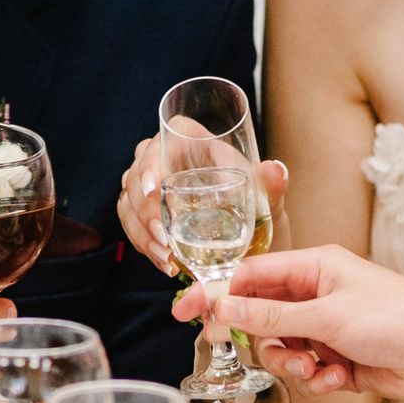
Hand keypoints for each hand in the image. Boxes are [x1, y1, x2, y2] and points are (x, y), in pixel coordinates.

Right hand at [117, 129, 288, 275]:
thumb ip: (272, 185)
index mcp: (194, 142)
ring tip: (166, 256)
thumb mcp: (267, 198)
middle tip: (163, 235)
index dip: (151, 161)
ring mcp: (151, 188)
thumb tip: (275, 169)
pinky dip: (145, 246)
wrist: (253, 239)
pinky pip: (132, 226)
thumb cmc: (257, 208)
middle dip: (144, 207)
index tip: (154, 189)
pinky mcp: (146, 215)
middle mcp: (166, 159)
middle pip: (137, 173)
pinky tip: (165, 263)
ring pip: (128, 202)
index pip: (163, 139)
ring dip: (142, 232)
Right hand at [173, 245, 403, 402]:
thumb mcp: (327, 316)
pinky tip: (341, 379)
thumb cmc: (401, 318)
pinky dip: (318, 379)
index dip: (215, 294)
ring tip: (319, 368)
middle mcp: (318, 295)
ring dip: (293, 364)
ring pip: (282, 348)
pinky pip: (308, 370)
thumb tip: (222, 307)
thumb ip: (271, 315)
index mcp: (314, 267)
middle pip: (260, 316)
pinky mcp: (342, 358)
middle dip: (260, 338)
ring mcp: (329, 328)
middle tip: (250, 352)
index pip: (248, 275)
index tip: (184, 312)